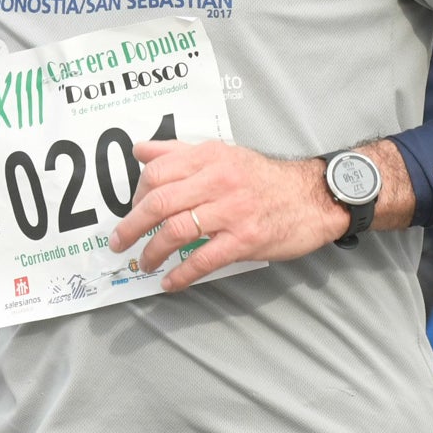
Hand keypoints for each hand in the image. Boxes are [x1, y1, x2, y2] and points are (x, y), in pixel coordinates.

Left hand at [112, 140, 364, 289]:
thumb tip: (140, 150)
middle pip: (159, 202)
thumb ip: (179, 152)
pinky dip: (181, 275)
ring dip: (152, 252)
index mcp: (210, 156)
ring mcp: (232, 211)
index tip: (132, 211)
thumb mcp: (224, 154)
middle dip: (131, 226)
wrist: (313, 197)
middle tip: (119, 243)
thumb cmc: (265, 179)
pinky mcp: (246, 239)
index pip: (157, 172)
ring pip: (176, 231)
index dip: (137, 194)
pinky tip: (170, 283)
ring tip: (144, 263)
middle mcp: (219, 180)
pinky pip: (203, 259)